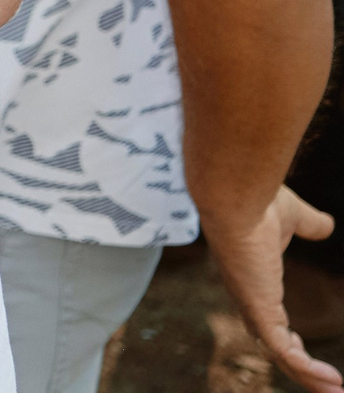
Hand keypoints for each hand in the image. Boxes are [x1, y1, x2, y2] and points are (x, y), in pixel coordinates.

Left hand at [211, 186, 343, 390]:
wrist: (237, 197)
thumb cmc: (257, 202)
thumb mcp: (293, 218)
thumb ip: (308, 225)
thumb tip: (325, 225)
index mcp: (251, 281)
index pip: (264, 318)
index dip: (282, 336)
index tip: (299, 345)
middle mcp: (247, 298)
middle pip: (271, 344)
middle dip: (297, 366)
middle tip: (324, 383)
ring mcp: (252, 306)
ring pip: (280, 355)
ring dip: (308, 376)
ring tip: (335, 392)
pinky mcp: (260, 310)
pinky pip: (284, 352)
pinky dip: (306, 370)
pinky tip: (330, 382)